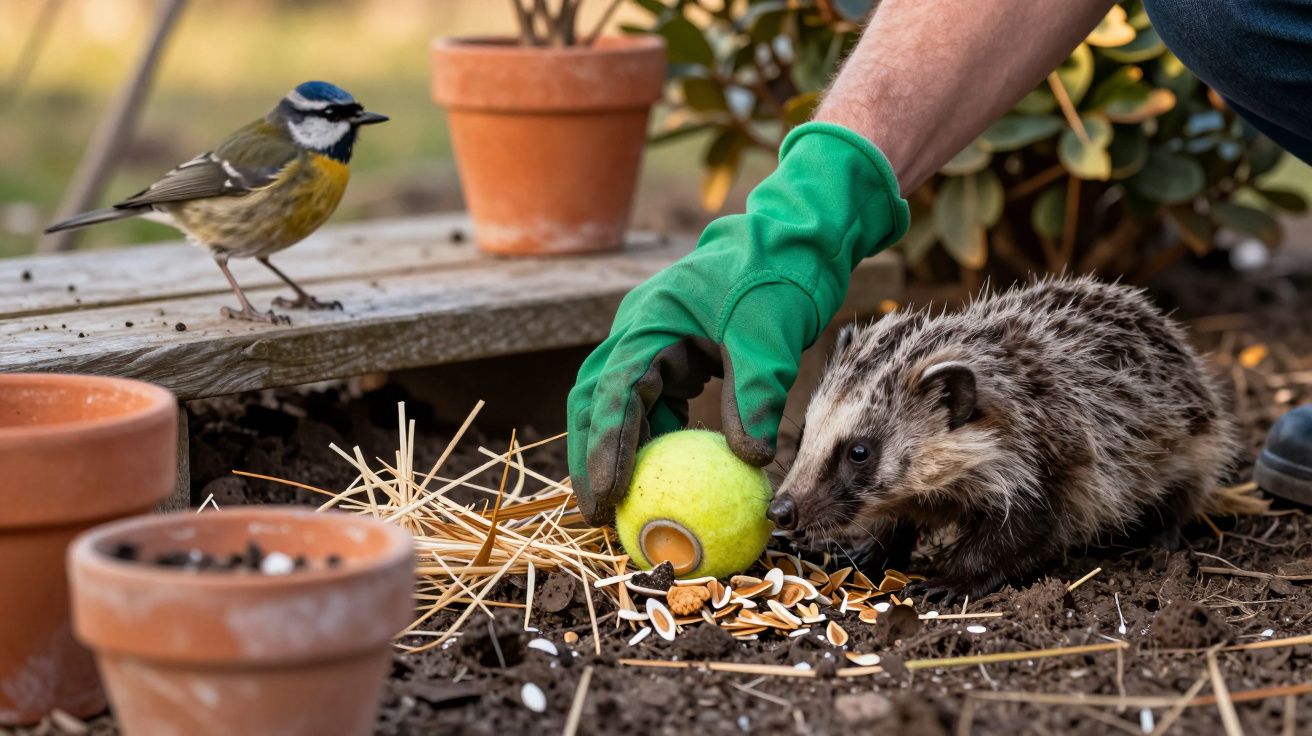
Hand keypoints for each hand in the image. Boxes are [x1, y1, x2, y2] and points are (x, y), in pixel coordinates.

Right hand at [567, 122, 908, 525]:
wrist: (793, 238)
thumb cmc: (777, 278)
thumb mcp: (770, 339)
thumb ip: (756, 397)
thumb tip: (750, 462)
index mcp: (648, 321)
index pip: (612, 394)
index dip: (604, 449)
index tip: (610, 495)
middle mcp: (637, 331)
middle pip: (593, 402)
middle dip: (589, 457)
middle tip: (599, 513)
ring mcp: (651, 342)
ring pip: (618, 405)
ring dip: (617, 452)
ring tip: (624, 506)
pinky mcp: (672, 354)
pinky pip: (652, 404)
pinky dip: (653, 439)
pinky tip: (669, 477)